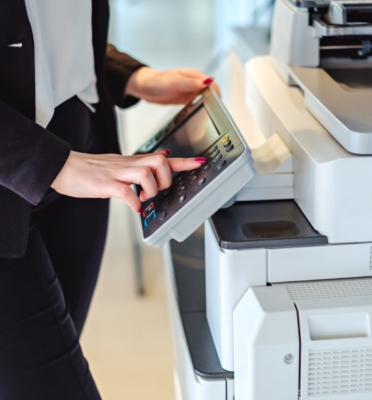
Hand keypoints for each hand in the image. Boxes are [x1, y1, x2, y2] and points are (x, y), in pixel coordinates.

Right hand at [51, 150, 205, 211]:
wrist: (65, 167)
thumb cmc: (93, 169)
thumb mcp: (122, 164)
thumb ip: (142, 164)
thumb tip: (163, 158)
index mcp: (134, 162)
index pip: (164, 158)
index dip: (184, 162)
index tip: (201, 162)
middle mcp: (128, 165)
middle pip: (160, 161)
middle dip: (166, 178)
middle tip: (158, 191)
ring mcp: (117, 173)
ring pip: (146, 173)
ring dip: (151, 190)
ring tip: (143, 199)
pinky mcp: (104, 183)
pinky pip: (125, 191)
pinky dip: (134, 201)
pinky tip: (134, 207)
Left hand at [125, 67, 220, 104]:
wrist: (145, 87)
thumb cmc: (157, 81)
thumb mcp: (175, 82)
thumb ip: (192, 83)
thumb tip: (208, 82)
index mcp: (194, 75)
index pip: (212, 84)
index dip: (217, 93)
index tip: (218, 103)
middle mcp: (194, 82)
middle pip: (211, 91)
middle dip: (215, 100)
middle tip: (216, 111)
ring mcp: (191, 90)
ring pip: (206, 97)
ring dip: (208, 104)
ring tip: (210, 113)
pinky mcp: (187, 97)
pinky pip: (198, 103)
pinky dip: (200, 107)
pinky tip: (199, 111)